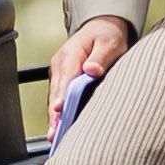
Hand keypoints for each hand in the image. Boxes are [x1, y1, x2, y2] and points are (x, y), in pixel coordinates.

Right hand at [49, 16, 134, 130]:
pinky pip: (58, 97)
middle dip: (55, 113)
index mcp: (71, 54)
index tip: (59, 109)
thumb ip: (101, 57)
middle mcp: (60, 64)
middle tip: (55, 132)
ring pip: (54, 97)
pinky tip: (59, 127)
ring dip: (54, 116)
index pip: (65, 77)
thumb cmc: (107, 36)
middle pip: (56, 91)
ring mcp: (58, 72)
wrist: (101, 28)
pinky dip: (58, 112)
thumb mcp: (110, 43)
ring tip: (54, 136)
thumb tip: (92, 70)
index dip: (62, 95)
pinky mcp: (61, 79)